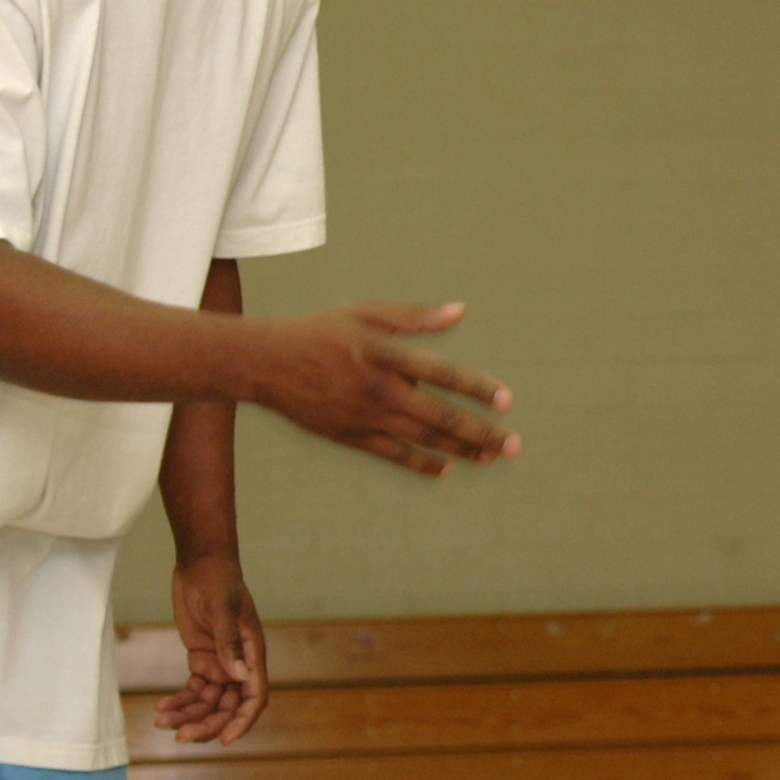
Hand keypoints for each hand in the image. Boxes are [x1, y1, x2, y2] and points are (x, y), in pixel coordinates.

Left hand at [158, 551, 268, 745]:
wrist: (200, 563)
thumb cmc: (218, 581)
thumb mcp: (223, 609)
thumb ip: (230, 642)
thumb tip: (239, 676)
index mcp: (253, 655)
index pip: (254, 697)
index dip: (242, 721)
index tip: (225, 739)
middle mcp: (239, 665)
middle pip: (227, 707)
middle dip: (207, 723)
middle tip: (180, 735)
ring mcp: (220, 664)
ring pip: (206, 703)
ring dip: (187, 715)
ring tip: (162, 721)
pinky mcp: (201, 660)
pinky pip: (192, 690)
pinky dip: (178, 701)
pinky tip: (161, 708)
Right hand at [249, 302, 520, 474]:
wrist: (265, 363)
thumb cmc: (320, 332)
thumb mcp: (366, 314)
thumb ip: (415, 317)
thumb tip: (460, 310)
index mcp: (385, 354)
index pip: (443, 374)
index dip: (477, 388)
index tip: (506, 401)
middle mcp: (379, 388)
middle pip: (440, 416)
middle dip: (481, 432)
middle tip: (514, 445)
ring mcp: (364, 416)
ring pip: (422, 439)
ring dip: (461, 450)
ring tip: (492, 458)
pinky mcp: (350, 436)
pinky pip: (394, 455)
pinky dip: (422, 463)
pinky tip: (448, 469)